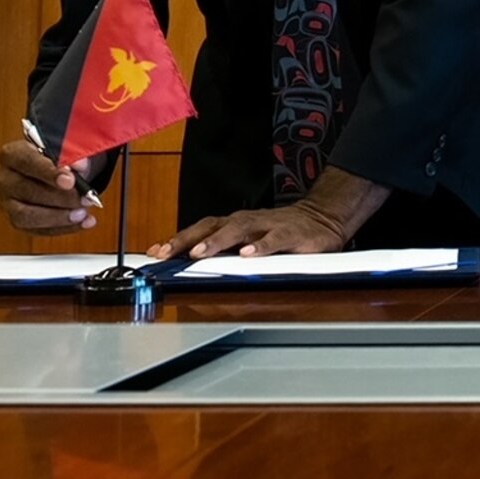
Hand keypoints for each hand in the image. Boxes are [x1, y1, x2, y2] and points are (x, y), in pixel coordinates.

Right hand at [0, 140, 104, 235]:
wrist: (54, 168)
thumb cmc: (57, 155)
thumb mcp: (65, 146)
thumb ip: (72, 153)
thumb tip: (80, 166)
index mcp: (12, 153)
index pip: (25, 161)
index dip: (48, 172)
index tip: (70, 181)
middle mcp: (4, 178)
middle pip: (25, 190)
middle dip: (59, 197)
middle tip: (84, 199)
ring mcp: (7, 202)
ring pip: (25, 216)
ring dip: (57, 217)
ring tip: (82, 213)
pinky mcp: (16, 220)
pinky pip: (35, 230)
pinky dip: (63, 228)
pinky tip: (84, 222)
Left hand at [148, 201, 346, 259]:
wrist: (324, 217)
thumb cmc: (282, 230)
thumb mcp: (251, 240)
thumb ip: (226, 249)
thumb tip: (191, 262)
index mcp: (235, 224)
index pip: (201, 228)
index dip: (178, 239)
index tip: (155, 252)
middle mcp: (247, 221)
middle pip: (212, 225)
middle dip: (188, 239)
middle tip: (167, 253)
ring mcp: (268, 226)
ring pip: (239, 229)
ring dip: (217, 240)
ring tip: (200, 253)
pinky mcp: (291, 233)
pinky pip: (274, 238)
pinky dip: (261, 246)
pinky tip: (249, 255)